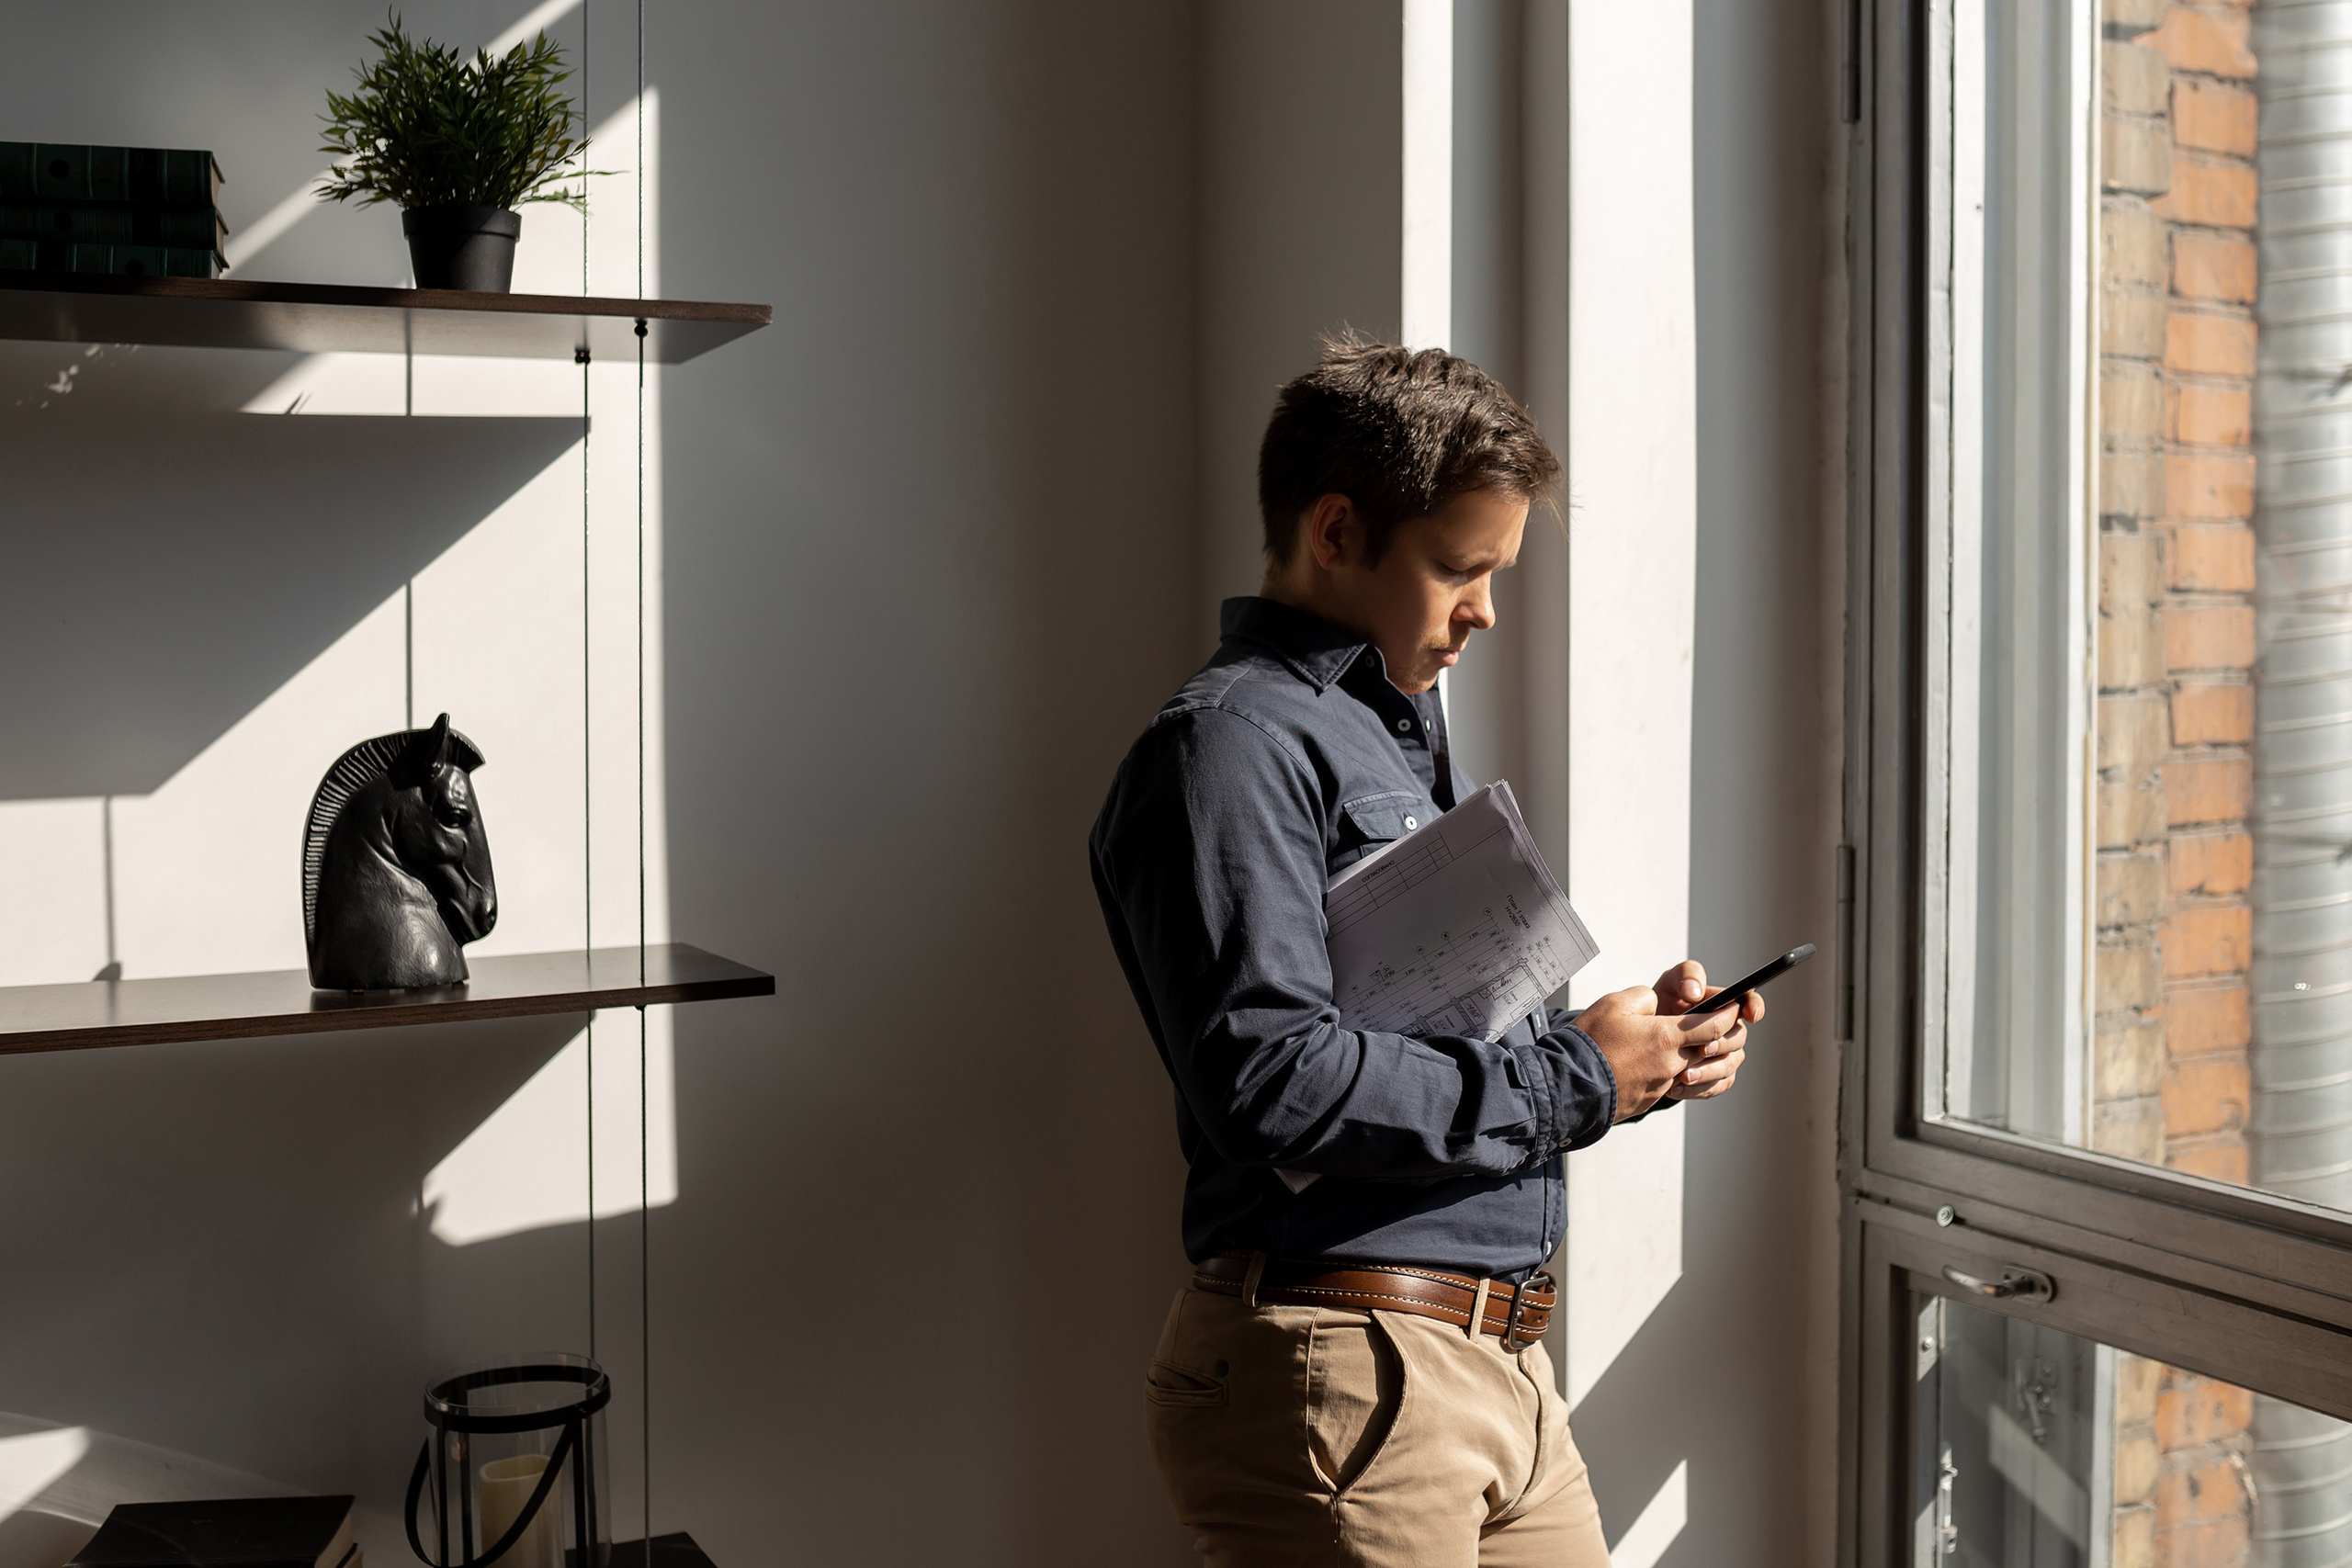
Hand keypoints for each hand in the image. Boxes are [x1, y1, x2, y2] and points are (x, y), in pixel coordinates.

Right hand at [1576, 960, 1751, 1119]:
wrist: (1567, 1084)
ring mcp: (1662, 1085)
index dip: (1730, 1014)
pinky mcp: (1649, 1100)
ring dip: (1695, 1057)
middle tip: (1716, 1025)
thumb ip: (1644, 997)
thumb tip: (1655, 1002)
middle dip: (1718, 1036)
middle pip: (1711, 1049)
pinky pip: (1671, 1084)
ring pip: (1692, 1068)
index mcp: (1666, 1036)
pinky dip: (1672, 1073)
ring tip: (1683, 1046)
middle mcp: (1671, 1063)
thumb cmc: (1589, 1042)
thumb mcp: (1614, 1003)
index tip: (1735, 1007)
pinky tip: (1655, 1064)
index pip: (1715, 1025)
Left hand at [1650, 959, 1759, 1103]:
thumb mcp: (1668, 984)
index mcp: (1722, 1005)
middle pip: (1738, 1038)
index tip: (1750, 1014)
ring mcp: (1724, 1056)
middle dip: (1721, 1044)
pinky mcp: (1714, 1078)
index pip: (1749, 1002)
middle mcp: (1728, 1030)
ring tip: (1683, 1075)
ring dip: (1708, 1071)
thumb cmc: (1661, 1007)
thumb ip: (1684, 975)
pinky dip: (1698, 1089)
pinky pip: (1716, 1086)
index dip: (1755, 1007)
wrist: (1644, 1042)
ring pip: (1729, 1066)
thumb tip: (1695, 990)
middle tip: (1701, 1049)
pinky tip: (1677, 1088)